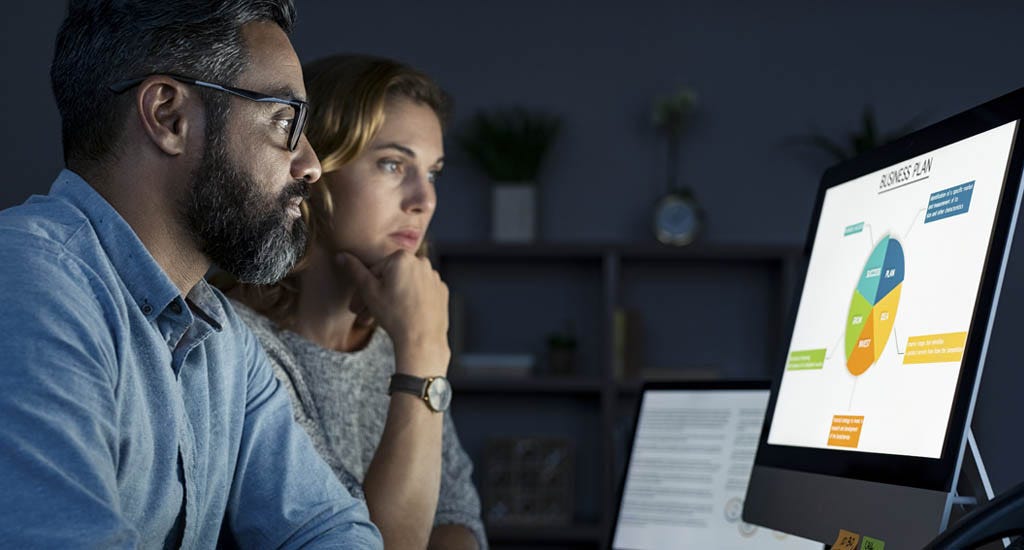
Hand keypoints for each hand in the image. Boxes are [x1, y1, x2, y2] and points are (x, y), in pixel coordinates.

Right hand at [337, 251, 450, 375]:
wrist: (422, 339)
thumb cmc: (394, 315)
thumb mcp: (369, 291)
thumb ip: (355, 270)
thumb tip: (341, 255)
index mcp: (402, 257)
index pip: (374, 272)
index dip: (362, 291)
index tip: (355, 308)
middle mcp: (422, 262)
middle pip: (391, 278)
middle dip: (376, 297)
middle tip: (365, 317)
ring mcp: (434, 277)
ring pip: (407, 285)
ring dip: (393, 298)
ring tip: (383, 318)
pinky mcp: (442, 291)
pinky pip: (421, 293)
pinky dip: (412, 301)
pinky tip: (404, 315)